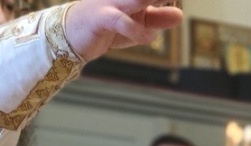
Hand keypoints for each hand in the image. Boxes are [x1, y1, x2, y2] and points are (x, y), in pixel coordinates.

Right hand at [65, 0, 182, 60]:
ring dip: (152, 2)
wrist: (70, 35)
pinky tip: (147, 37)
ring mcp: (112, 2)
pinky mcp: (101, 17)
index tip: (175, 12)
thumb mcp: (137, 23)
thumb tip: (180, 15)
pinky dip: (137, 30)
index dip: (165, 0)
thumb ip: (158, 18)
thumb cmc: (107, 27)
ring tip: (172, 13)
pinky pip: (121, 21)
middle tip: (171, 6)